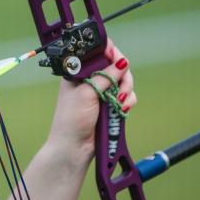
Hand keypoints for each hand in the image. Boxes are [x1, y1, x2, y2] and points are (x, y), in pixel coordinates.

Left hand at [47, 38, 135, 160]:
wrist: (74, 147)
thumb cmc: (72, 118)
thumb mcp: (87, 92)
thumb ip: (106, 76)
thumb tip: (122, 61)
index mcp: (80, 72)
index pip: (99, 52)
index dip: (111, 53)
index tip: (118, 61)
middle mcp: (93, 80)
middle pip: (117, 66)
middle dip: (122, 76)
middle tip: (119, 88)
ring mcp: (103, 92)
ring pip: (125, 81)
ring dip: (126, 90)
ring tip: (119, 102)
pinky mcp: (112, 105)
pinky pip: (127, 96)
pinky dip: (128, 101)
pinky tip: (122, 108)